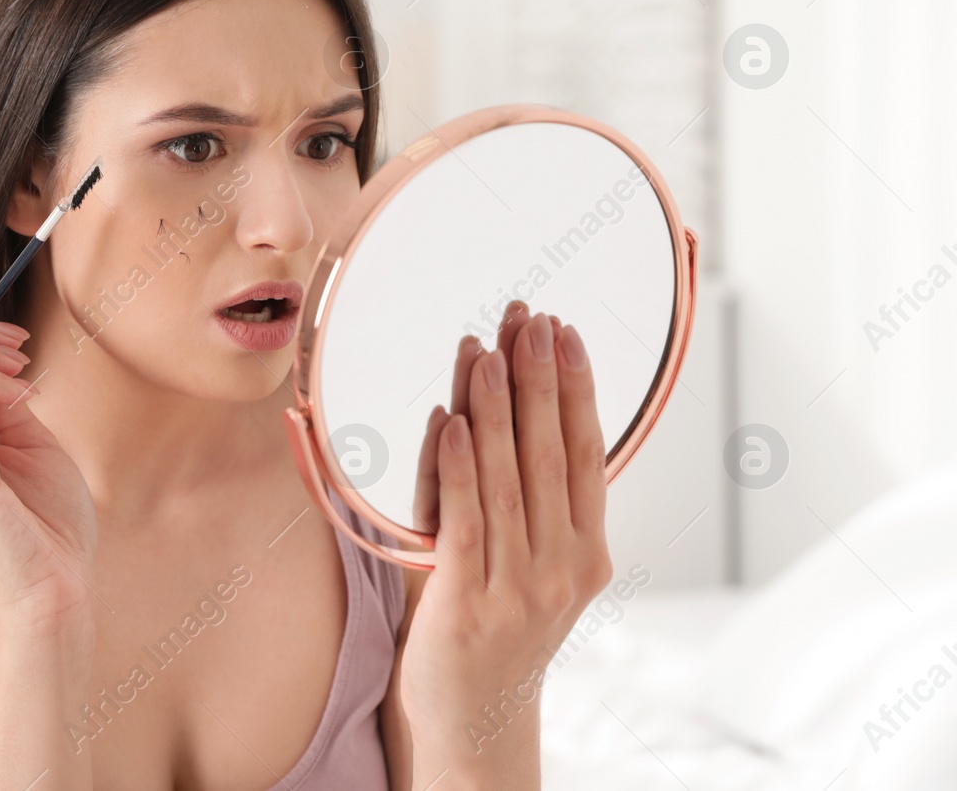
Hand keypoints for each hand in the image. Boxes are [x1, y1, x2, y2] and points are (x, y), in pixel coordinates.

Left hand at [400, 305, 611, 787]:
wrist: (473, 719)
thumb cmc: (492, 629)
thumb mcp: (529, 564)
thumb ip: (526, 501)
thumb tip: (508, 414)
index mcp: (587, 552)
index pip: (587, 453)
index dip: (577, 388)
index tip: (565, 331)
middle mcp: (564, 567)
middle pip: (550, 453)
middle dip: (538, 377)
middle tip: (527, 317)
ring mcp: (521, 588)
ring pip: (508, 478)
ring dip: (496, 407)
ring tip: (486, 350)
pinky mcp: (470, 604)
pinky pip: (464, 521)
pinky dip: (458, 467)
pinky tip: (450, 421)